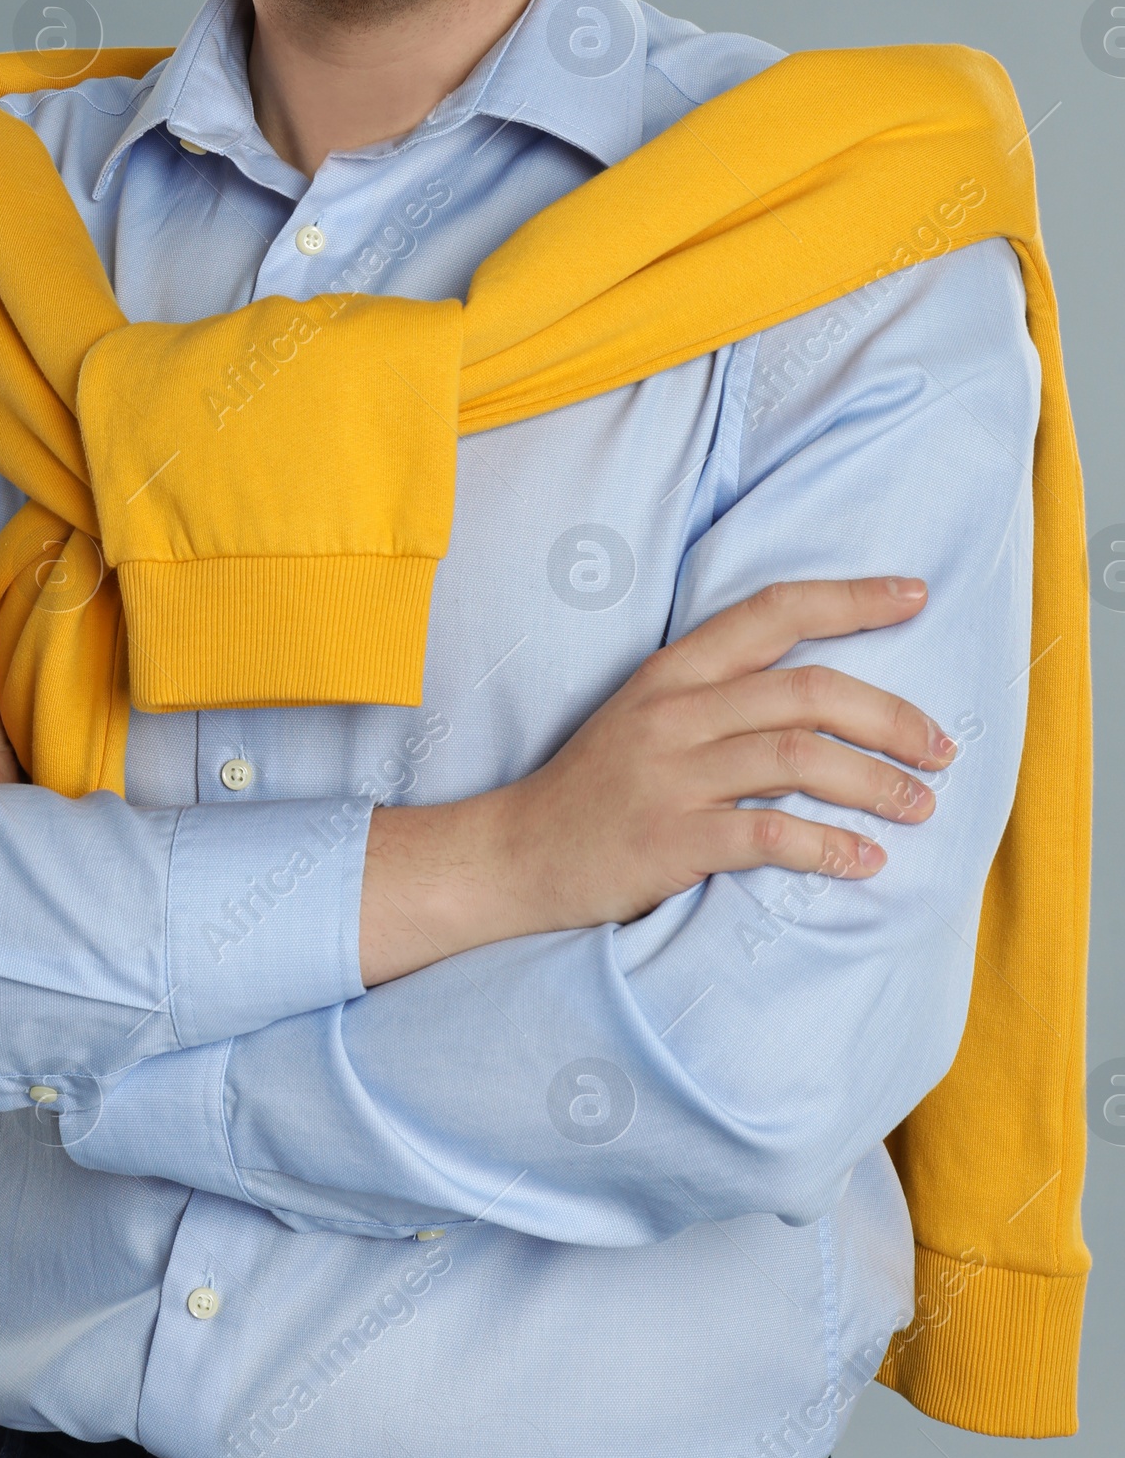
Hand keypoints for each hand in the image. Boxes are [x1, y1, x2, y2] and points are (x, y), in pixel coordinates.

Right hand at [361, 576, 954, 985]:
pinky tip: (865, 863)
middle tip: (943, 748)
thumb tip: (822, 695)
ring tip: (920, 806)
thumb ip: (719, 694)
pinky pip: (769, 834)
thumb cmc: (594, 786)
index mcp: (675, 670)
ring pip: (799, 758)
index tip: (915, 595)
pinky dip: (828, 848)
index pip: (773, 611)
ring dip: (876, 782)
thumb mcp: (647, 713)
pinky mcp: (671, 837)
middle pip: (808, 690)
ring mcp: (672, 773)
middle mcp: (676, 710)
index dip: (850, 598)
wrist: (515, 852)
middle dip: (891, 715)